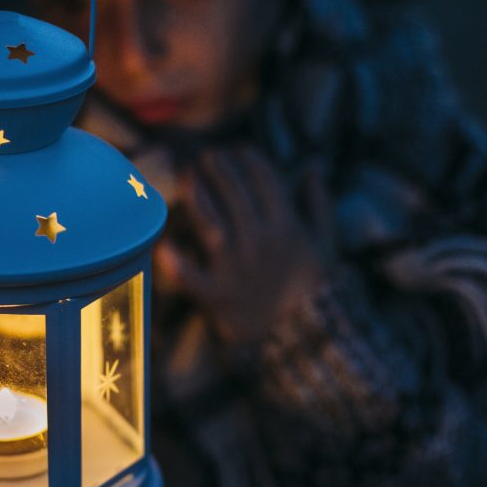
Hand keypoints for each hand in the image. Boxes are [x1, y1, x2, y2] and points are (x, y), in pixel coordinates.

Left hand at [153, 146, 335, 344]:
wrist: (303, 336)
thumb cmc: (313, 286)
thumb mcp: (326, 243)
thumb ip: (318, 203)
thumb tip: (314, 164)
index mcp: (286, 226)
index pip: (263, 179)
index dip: (248, 158)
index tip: (239, 149)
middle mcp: (258, 241)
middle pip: (233, 191)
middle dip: (219, 166)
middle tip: (208, 155)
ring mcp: (235, 266)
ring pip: (209, 220)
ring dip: (196, 192)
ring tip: (188, 173)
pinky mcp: (217, 293)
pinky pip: (191, 277)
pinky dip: (175, 263)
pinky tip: (160, 245)